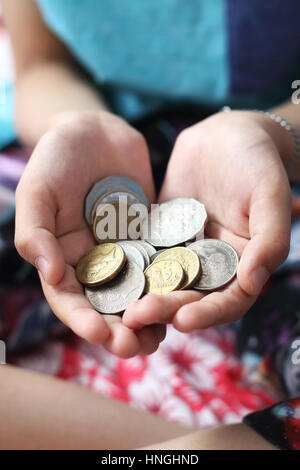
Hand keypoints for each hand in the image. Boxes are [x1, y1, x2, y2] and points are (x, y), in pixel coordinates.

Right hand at [15, 110, 165, 357]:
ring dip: (147, 318)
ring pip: (135, 293)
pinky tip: (182, 300)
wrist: (95, 131)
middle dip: (119, 330)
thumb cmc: (56, 157)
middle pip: (105, 306)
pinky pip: (160, 266)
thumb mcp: (37, 191)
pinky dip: (168, 286)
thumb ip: (35, 232)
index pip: (69, 299)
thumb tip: (49, 275)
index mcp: (62, 258)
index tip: (102, 335)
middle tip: (138, 348)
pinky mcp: (149, 239)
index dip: (83, 320)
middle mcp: (93, 262)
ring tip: (162, 337)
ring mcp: (123, 252)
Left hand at [123, 110, 291, 331]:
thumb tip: (254, 282)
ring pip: (163, 280)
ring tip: (119, 307)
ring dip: (143, 295)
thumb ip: (270, 239)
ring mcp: (184, 251)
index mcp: (243, 264)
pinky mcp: (160, 235)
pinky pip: (144, 253)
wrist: (226, 134)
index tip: (184, 320)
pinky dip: (129, 265)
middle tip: (137, 316)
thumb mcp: (270, 195)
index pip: (229, 301)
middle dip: (165, 309)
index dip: (208, 314)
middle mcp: (212, 264)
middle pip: (190, 297)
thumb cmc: (257, 161)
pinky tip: (107, 272)